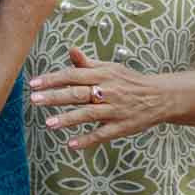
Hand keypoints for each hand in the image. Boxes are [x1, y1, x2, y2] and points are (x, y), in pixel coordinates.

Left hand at [29, 45, 176, 150]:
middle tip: (34, 100)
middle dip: (55, 97)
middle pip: (78, 94)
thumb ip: (87, 63)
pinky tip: (71, 145)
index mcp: (103, 75)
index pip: (73, 75)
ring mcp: (116, 110)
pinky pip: (103, 134)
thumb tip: (71, 49)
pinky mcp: (123, 127)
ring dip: (68, 119)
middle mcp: (108, 91)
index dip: (53, 79)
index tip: (33, 84)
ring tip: (48, 124)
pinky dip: (87, 140)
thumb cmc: (129, 81)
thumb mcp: (110, 68)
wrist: (161, 97)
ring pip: (89, 114)